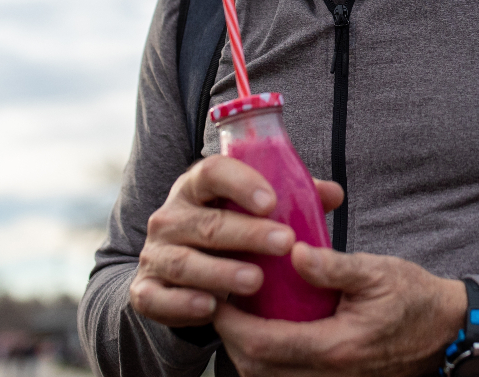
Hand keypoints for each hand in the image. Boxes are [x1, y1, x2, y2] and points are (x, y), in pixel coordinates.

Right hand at [129, 155, 343, 326]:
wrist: (180, 271)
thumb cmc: (229, 229)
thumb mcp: (254, 210)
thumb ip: (293, 198)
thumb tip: (332, 193)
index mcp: (196, 186)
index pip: (214, 172)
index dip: (242, 183)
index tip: (272, 200)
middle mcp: (170, 216)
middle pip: (208, 222)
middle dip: (248, 233)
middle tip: (284, 242)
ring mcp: (156, 253)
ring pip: (186, 262)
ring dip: (221, 272)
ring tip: (256, 280)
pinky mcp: (145, 290)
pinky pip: (158, 298)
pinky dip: (182, 304)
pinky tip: (211, 306)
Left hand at [214, 244, 467, 376]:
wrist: (448, 331)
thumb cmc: (415, 298)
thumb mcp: (377, 271)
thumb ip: (333, 266)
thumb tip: (293, 253)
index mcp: (336, 346)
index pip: (264, 344)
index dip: (233, 324)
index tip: (220, 297)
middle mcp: (330, 373)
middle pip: (257, 369)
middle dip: (233, 339)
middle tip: (224, 303)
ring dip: (249, 350)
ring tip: (243, 315)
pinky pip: (291, 376)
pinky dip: (271, 358)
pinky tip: (273, 329)